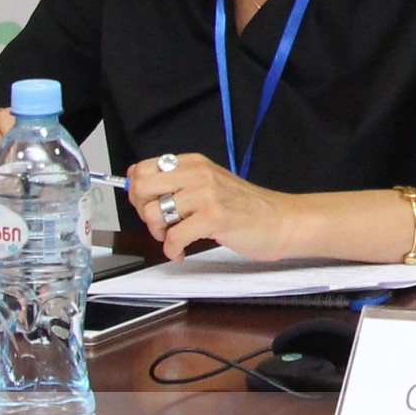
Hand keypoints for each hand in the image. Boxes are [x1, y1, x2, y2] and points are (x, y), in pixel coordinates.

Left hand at [124, 153, 296, 261]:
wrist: (280, 220)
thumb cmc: (245, 207)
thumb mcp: (210, 185)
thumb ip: (177, 183)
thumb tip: (135, 181)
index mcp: (196, 164)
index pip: (145, 168)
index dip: (137, 192)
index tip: (148, 205)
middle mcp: (199, 174)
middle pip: (143, 188)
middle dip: (143, 212)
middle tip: (160, 224)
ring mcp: (207, 194)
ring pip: (154, 214)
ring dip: (159, 234)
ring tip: (176, 237)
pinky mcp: (214, 217)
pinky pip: (173, 237)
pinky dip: (173, 250)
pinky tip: (183, 250)